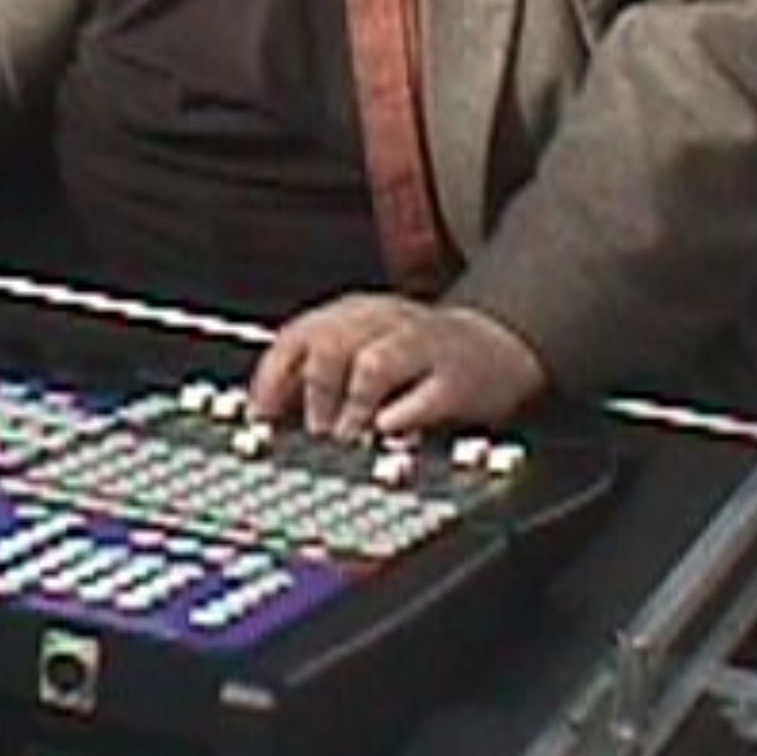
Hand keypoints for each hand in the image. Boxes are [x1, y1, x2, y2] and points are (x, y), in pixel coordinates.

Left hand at [247, 294, 548, 439]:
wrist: (495, 346)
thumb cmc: (414, 354)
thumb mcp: (360, 346)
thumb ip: (314, 372)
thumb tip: (265, 412)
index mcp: (351, 315)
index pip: (297, 337)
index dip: (272, 380)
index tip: (261, 418)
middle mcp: (383, 324)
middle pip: (330, 345)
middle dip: (312, 395)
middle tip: (310, 435)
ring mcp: (422, 349)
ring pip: (373, 364)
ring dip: (351, 409)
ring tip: (344, 440)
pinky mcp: (458, 381)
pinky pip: (425, 395)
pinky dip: (401, 416)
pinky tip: (388, 432)